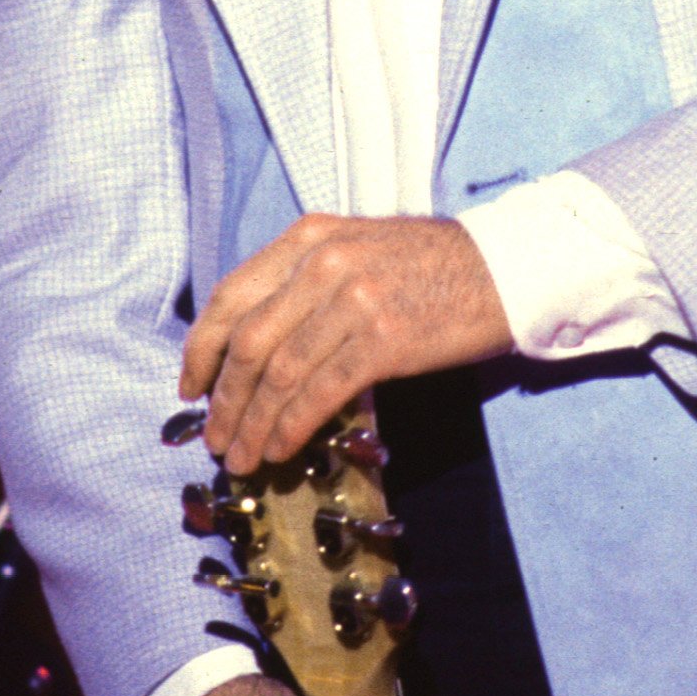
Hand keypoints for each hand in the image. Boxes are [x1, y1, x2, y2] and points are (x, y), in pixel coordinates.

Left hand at [181, 213, 511, 475]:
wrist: (505, 270)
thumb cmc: (430, 266)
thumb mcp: (356, 249)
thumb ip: (304, 281)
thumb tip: (253, 347)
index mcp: (309, 238)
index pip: (231, 296)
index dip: (202, 349)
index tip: (191, 387)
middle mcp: (324, 265)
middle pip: (248, 343)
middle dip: (224, 401)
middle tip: (214, 438)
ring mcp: (354, 301)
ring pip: (279, 375)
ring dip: (253, 425)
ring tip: (242, 456)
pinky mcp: (384, 341)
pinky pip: (319, 393)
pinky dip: (291, 428)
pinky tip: (280, 449)